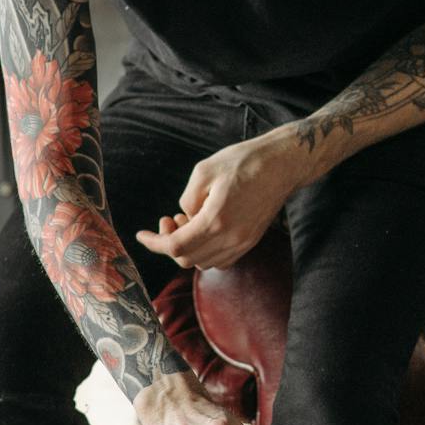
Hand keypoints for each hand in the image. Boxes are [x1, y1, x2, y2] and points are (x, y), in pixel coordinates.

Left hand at [134, 127, 327, 269]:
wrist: (282, 164)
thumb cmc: (244, 162)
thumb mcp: (204, 171)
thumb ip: (187, 200)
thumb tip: (184, 219)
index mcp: (216, 220)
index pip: (175, 246)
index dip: (153, 243)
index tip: (142, 235)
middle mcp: (231, 238)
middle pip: (188, 259)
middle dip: (169, 243)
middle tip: (167, 219)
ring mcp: (244, 242)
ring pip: (204, 263)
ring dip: (188, 248)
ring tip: (186, 222)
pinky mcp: (251, 241)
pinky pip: (221, 259)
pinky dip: (205, 252)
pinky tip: (204, 230)